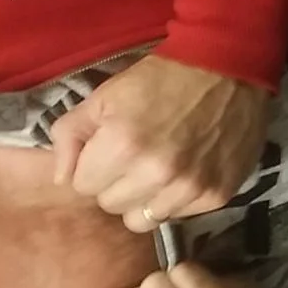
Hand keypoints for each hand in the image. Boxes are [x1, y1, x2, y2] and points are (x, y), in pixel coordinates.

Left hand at [50, 53, 270, 230]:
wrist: (227, 67)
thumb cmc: (159, 79)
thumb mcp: (103, 96)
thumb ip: (69, 135)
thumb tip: (60, 178)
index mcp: (122, 146)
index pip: (83, 186)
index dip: (92, 166)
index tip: (108, 149)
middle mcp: (155, 174)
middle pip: (111, 206)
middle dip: (115, 184)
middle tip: (132, 157)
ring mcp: (188, 188)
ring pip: (143, 220)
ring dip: (143, 197)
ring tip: (156, 168)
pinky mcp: (215, 196)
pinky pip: (177, 216)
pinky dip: (174, 198)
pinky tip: (183, 170)